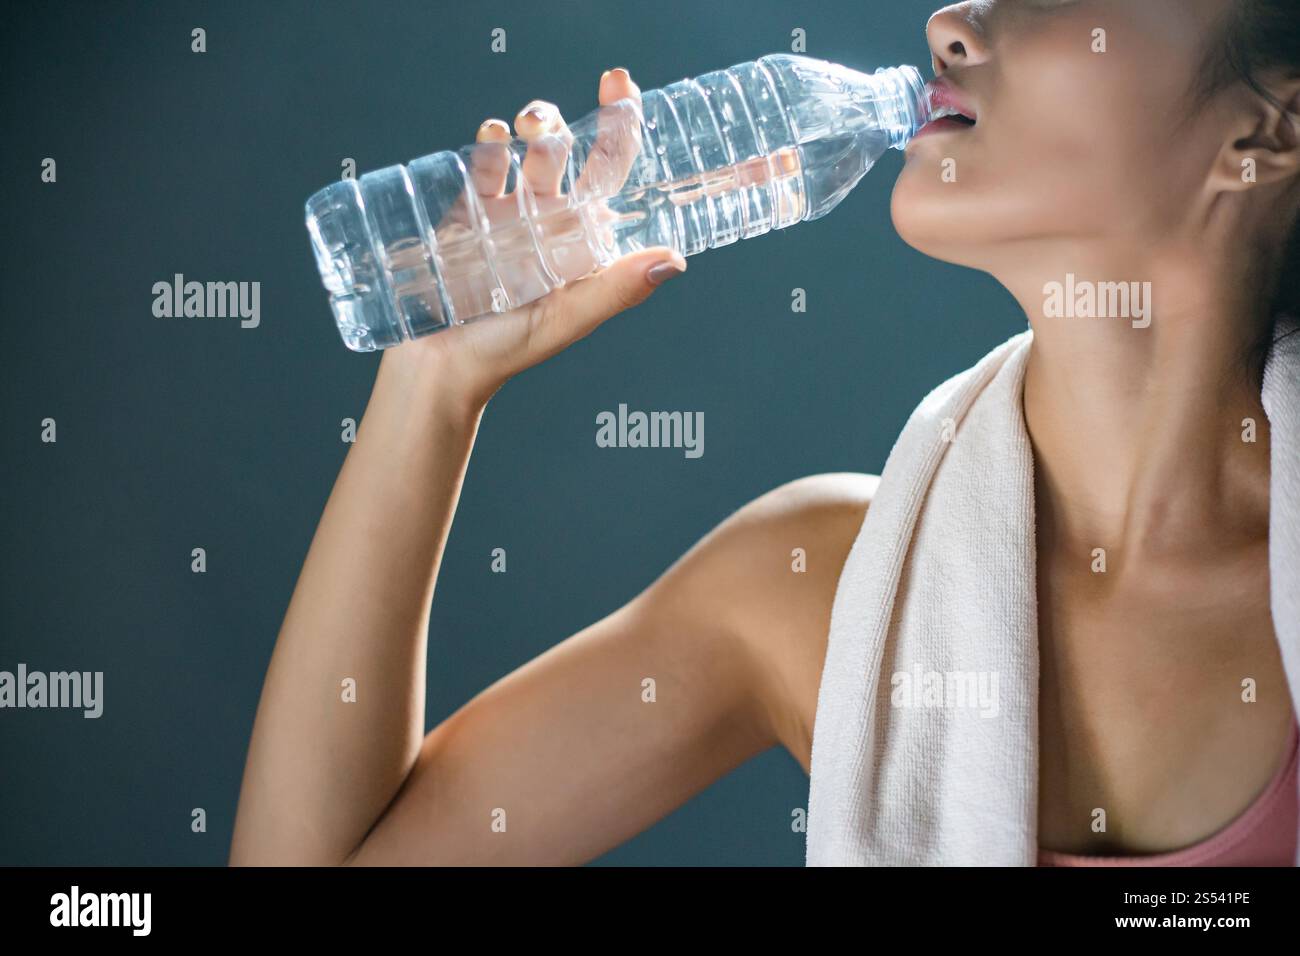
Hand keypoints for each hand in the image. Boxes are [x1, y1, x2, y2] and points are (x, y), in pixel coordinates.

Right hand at [407, 67, 685, 405]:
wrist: (440, 366)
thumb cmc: (508, 349)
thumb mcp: (568, 319)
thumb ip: (615, 289)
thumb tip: (673, 259)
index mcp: (583, 238)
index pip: (612, 170)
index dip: (622, 126)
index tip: (621, 87)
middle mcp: (550, 218)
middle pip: (569, 149)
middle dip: (564, 122)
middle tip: (550, 124)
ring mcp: (509, 210)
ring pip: (528, 148)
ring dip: (532, 126)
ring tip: (525, 129)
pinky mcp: (466, 210)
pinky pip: (481, 163)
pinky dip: (488, 142)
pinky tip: (490, 139)